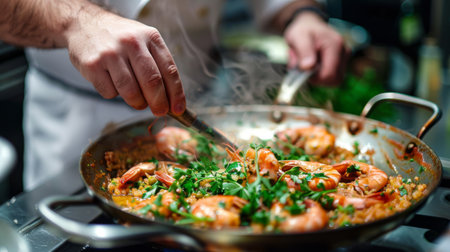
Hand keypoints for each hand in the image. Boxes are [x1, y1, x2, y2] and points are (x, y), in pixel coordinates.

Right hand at [64, 10, 185, 115]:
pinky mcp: (92, 65)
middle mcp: (131, 43)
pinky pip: (110, 93)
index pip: (169, 70)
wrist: (83, 24)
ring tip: (137, 101)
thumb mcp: (143, 41)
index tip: (178, 109)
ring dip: (137, 103)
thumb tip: (170, 99)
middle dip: (159, 103)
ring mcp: (111, 54)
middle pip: (152, 82)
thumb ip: (157, 65)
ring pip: (131, 92)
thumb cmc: (119, 38)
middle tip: (160, 111)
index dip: (176, 94)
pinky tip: (113, 83)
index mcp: (150, 37)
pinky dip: (114, 94)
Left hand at [284, 12, 349, 84]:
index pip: (329, 75)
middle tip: (305, 67)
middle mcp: (344, 51)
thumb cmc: (303, 30)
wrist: (308, 25)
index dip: (315, 79)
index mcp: (335, 44)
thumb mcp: (298, 37)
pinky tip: (315, 65)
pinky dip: (321, 75)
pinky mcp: (343, 62)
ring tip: (309, 63)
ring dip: (318, 77)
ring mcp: (345, 57)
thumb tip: (308, 67)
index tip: (303, 71)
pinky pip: (333, 77)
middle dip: (317, 78)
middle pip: (334, 80)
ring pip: (334, 80)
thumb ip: (303, 51)